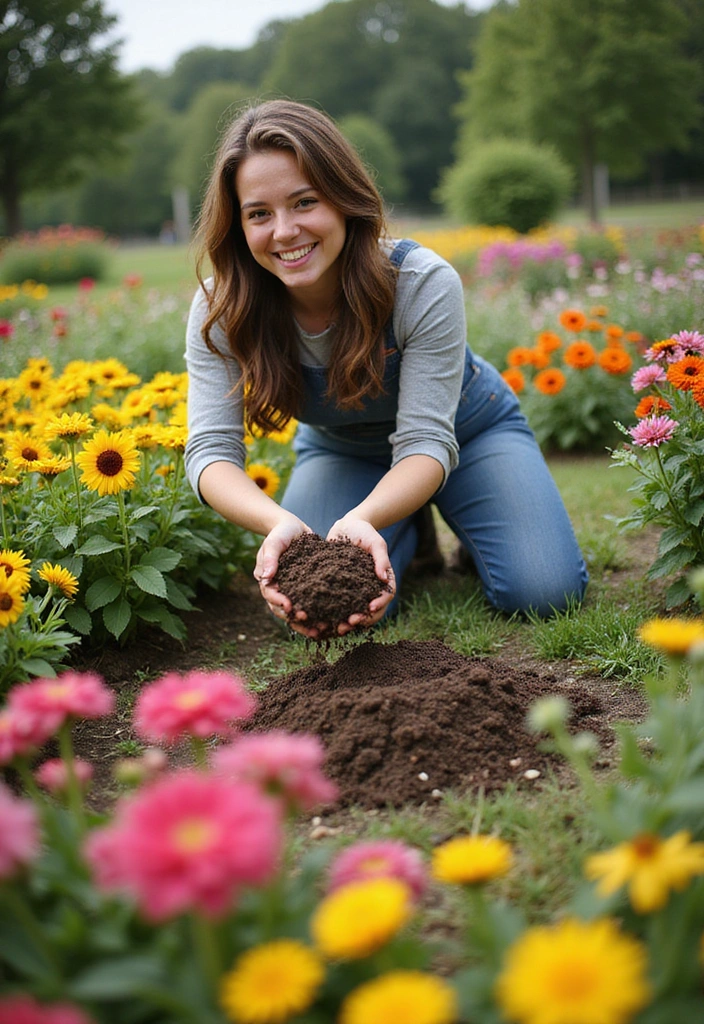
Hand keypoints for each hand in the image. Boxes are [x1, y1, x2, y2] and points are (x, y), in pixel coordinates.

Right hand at [254, 518, 319, 637]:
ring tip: (321, 631)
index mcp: (268, 580)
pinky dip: (319, 613)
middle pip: (284, 610)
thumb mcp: (274, 542)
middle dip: (296, 620)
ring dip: (307, 623)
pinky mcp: (306, 589)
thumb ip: (270, 558)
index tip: (290, 606)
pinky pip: (311, 604)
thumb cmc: (281, 533)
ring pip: (297, 611)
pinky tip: (331, 620)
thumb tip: (265, 577)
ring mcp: (293, 591)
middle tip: (310, 627)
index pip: (271, 595)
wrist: (293, 528)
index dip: (279, 602)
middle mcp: (279, 589)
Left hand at [326, 516, 395, 635]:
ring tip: (337, 628)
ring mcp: (355, 591)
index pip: (386, 595)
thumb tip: (384, 578)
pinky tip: (322, 621)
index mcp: (382, 579)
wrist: (344, 527)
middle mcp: (370, 588)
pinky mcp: (339, 590)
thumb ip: (381, 558)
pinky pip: (338, 606)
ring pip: (355, 612)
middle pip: (371, 611)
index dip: (380, 604)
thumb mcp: (375, 542)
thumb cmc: (363, 531)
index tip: (370, 608)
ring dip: (348, 623)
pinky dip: (333, 615)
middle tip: (350, 623)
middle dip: (363, 620)